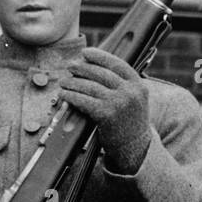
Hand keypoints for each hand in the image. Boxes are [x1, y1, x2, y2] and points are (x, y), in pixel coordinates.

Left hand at [59, 46, 151, 174]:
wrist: (135, 149)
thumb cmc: (130, 124)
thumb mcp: (134, 100)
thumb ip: (122, 85)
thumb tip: (95, 68)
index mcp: (138, 84)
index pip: (116, 63)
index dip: (99, 56)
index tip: (85, 52)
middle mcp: (129, 91)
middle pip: (100, 73)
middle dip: (82, 68)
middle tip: (70, 66)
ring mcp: (119, 103)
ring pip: (90, 86)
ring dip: (73, 82)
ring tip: (63, 82)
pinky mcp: (106, 115)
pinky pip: (84, 101)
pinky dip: (71, 96)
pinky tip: (64, 95)